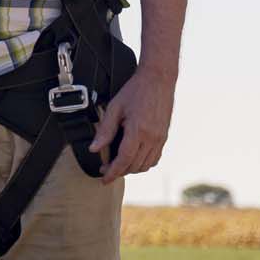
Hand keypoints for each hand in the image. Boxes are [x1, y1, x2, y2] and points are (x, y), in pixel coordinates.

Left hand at [93, 66, 175, 184]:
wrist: (158, 80)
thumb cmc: (135, 91)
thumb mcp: (114, 108)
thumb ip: (105, 131)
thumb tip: (94, 149)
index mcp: (138, 130)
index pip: (124, 160)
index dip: (113, 172)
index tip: (104, 179)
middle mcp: (152, 137)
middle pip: (134, 165)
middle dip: (119, 171)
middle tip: (106, 170)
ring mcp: (160, 138)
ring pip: (146, 165)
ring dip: (131, 169)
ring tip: (118, 165)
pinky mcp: (164, 136)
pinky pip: (155, 158)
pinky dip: (144, 163)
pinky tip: (133, 158)